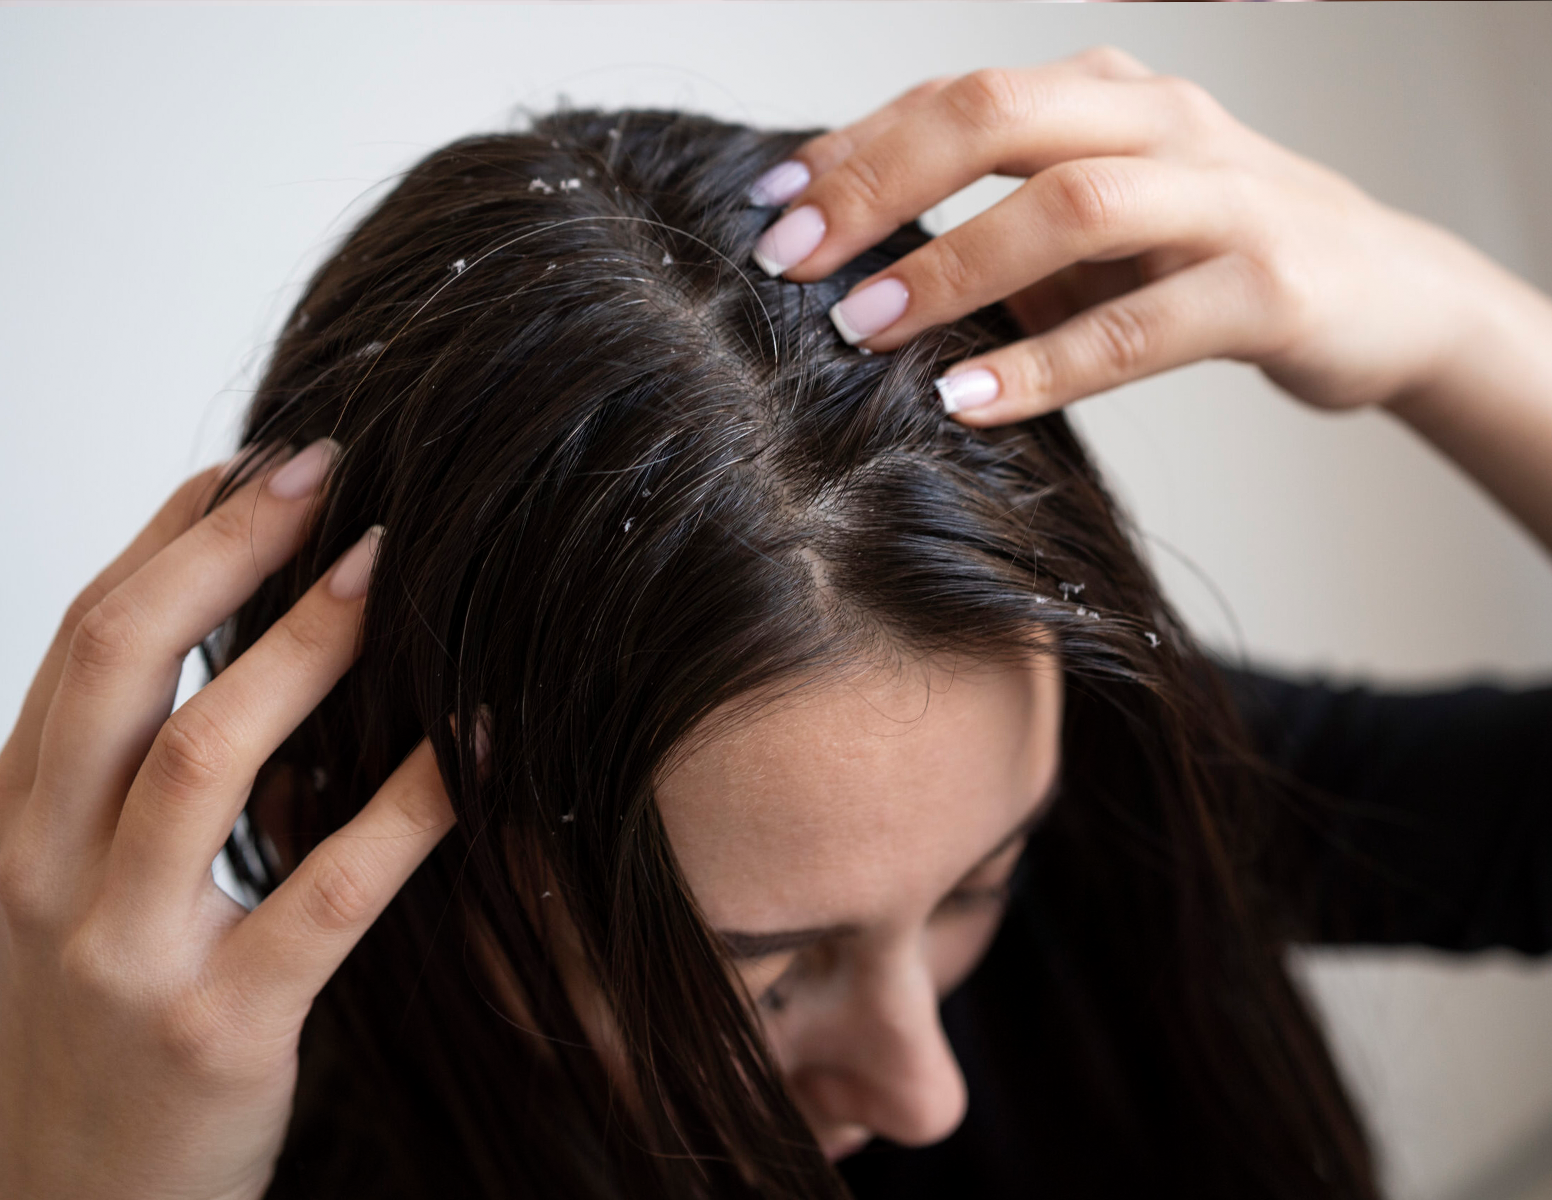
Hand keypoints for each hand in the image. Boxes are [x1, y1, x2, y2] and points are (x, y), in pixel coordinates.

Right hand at [0, 445, 454, 1199]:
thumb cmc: (92, 1025)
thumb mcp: (68, 887)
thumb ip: (125, 769)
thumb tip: (240, 627)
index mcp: (12, 817)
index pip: (86, 636)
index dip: (175, 534)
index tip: (258, 463)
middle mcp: (47, 869)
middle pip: (124, 661)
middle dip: (228, 548)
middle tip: (327, 469)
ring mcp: (124, 954)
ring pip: (210, 756)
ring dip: (307, 646)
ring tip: (386, 565)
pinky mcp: (220, 1027)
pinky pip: (331, 889)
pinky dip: (414, 804)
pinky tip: (478, 743)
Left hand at [750, 48, 1505, 423]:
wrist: (1390, 294)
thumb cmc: (1212, 257)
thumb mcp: (1101, 226)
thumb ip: (1001, 225)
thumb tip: (859, 266)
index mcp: (1107, 96)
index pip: (957, 97)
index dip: (854, 147)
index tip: (770, 206)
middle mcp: (1161, 122)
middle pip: (998, 118)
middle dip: (879, 184)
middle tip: (793, 260)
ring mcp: (1225, 195)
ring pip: (1071, 205)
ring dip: (952, 268)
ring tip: (861, 327)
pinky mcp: (1274, 285)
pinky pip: (1145, 322)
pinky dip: (1050, 362)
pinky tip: (971, 398)